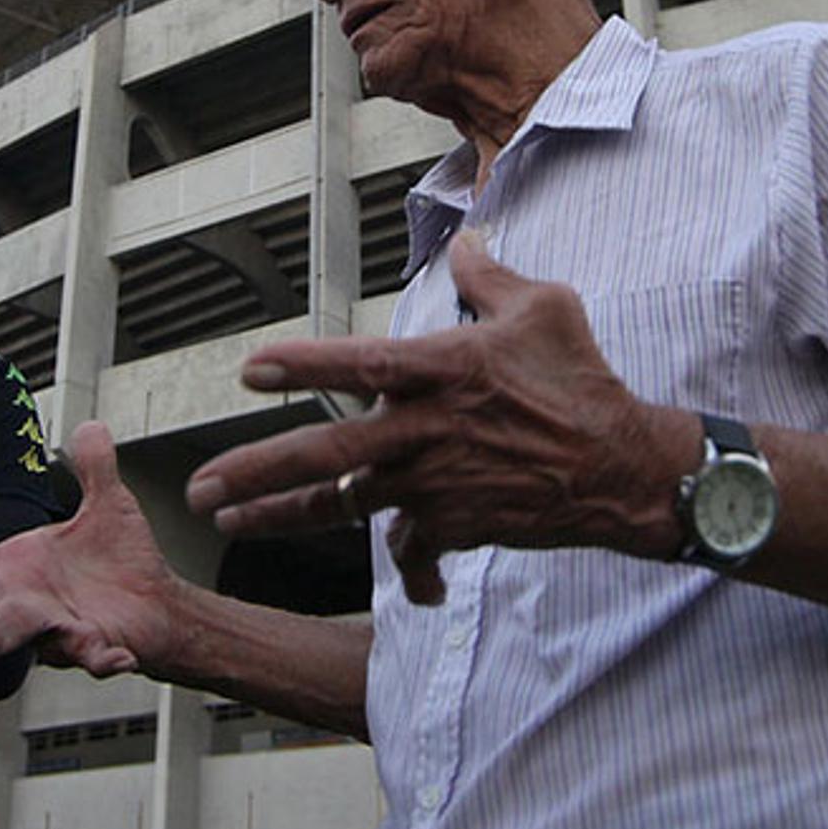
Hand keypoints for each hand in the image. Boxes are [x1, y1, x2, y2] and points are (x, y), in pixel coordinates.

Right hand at [0, 421, 183, 676]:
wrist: (158, 604)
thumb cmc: (120, 562)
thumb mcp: (107, 506)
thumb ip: (94, 468)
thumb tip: (89, 426)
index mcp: (17, 566)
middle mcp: (26, 598)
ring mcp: (56, 624)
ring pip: (22, 631)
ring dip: (1, 634)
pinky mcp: (94, 644)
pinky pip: (94, 654)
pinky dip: (101, 658)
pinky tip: (113, 656)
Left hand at [185, 230, 699, 603]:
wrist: (624, 469)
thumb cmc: (583, 382)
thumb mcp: (545, 310)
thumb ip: (490, 278)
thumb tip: (467, 242)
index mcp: (442, 370)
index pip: (360, 362)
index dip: (303, 363)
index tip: (251, 368)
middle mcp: (426, 430)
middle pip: (326, 454)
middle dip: (257, 472)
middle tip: (203, 488)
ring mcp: (435, 483)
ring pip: (344, 507)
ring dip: (283, 517)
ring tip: (232, 523)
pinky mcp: (455, 527)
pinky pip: (412, 551)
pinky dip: (408, 570)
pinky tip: (406, 585)